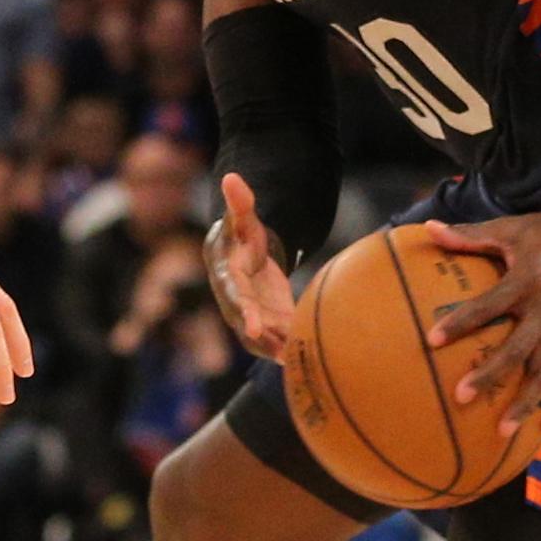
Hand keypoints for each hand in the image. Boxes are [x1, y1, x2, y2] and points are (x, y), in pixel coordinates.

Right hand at [204, 174, 293, 361]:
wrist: (239, 255)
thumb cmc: (240, 235)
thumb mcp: (242, 219)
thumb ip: (239, 202)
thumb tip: (231, 177)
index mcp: (229, 278)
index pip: (234, 297)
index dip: (244, 312)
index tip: (254, 327)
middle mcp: (236, 302)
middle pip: (247, 325)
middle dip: (263, 342)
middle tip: (280, 356)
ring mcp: (251, 315)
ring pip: (262, 339)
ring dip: (279, 350)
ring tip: (298, 364)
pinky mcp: (268, 321)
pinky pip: (278, 338)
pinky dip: (290, 348)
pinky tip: (310, 359)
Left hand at [423, 209, 540, 436]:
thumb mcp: (510, 229)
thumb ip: (469, 235)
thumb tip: (428, 229)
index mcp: (527, 280)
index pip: (489, 305)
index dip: (462, 321)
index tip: (432, 340)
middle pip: (518, 349)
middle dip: (491, 374)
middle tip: (460, 396)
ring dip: (526, 402)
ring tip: (502, 430)